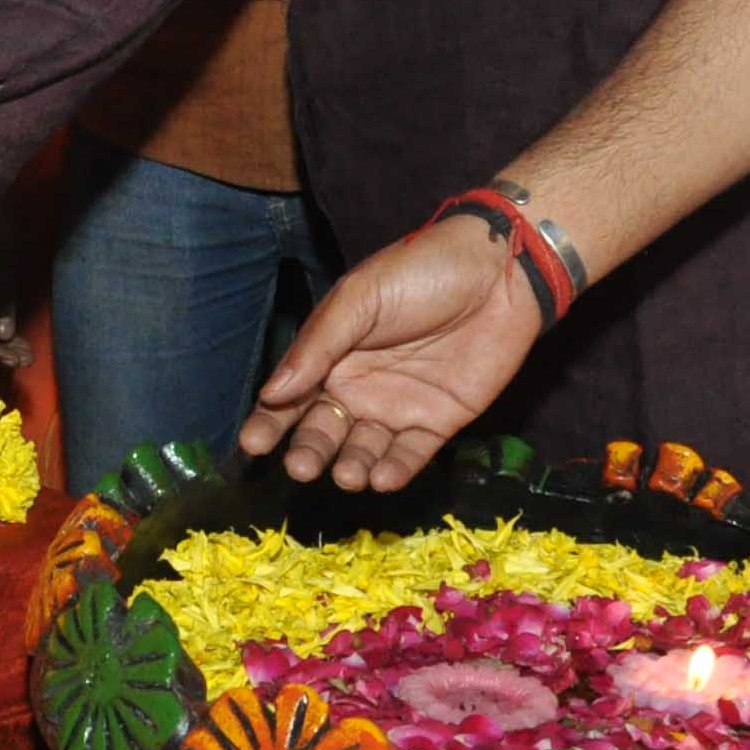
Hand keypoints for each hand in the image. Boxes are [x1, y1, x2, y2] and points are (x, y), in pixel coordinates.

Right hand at [238, 219, 540, 490]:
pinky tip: (382, 477)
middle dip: (308, 451)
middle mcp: (359, 386)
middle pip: (323, 430)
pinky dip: (395, 470)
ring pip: (363, 449)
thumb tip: (271, 393)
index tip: (251, 445)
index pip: (292, 395)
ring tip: (347, 475)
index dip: (269, 422)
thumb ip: (318, 345)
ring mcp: (398, 407)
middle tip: (300, 468)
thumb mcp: (360, 299)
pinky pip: (410, 455)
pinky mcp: (437, 422)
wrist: (498, 274)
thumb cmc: (421, 272)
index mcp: (332, 353)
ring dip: (351, 466)